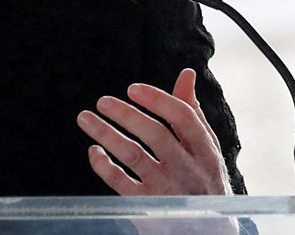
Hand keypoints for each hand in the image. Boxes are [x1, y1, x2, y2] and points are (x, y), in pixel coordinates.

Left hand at [77, 68, 230, 195]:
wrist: (209, 228)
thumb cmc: (204, 178)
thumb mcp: (205, 147)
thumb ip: (192, 112)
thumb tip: (187, 74)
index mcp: (205, 150)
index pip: (183, 117)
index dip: (157, 100)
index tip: (132, 89)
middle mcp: (188, 169)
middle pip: (156, 135)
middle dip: (127, 115)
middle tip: (102, 101)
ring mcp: (168, 189)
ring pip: (133, 156)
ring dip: (106, 134)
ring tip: (85, 118)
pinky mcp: (149, 205)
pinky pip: (120, 182)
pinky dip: (103, 165)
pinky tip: (93, 151)